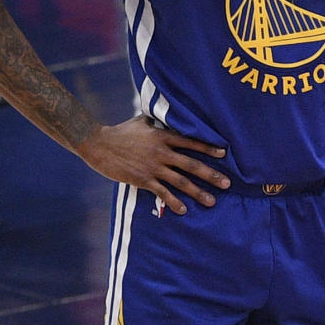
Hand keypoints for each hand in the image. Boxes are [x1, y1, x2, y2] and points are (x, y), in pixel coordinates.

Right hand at [75, 115, 229, 214]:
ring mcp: (153, 167)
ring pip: (181, 181)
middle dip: (211, 175)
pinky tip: (184, 210)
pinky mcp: (142, 179)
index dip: (208, 148)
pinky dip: (173, 201)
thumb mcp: (141, 121)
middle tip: (227, 184)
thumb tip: (166, 114)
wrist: (97, 144)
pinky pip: (162, 192)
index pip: (191, 142)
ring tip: (212, 201)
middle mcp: (162, 152)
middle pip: (191, 164)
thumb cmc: (120, 131)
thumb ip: (157, 120)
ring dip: (198, 192)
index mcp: (163, 136)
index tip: (224, 154)